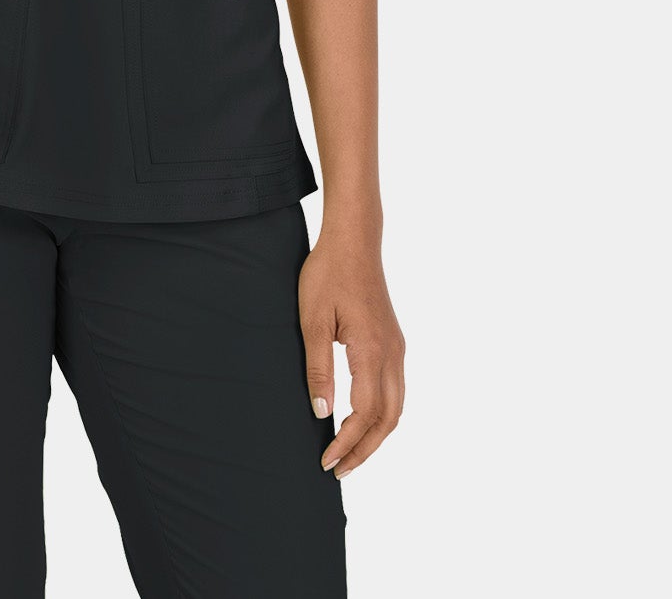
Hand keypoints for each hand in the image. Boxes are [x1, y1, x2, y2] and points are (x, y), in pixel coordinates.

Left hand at [299, 229, 404, 480]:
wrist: (354, 240)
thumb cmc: (328, 274)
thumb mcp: (313, 320)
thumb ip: (318, 368)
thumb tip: (321, 413)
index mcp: (371, 350)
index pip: (365, 413)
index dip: (347, 443)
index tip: (326, 460)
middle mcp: (392, 353)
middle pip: (388, 419)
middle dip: (365, 449)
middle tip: (338, 469)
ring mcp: (397, 348)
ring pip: (396, 407)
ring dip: (375, 435)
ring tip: (350, 453)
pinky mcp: (394, 341)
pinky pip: (396, 390)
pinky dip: (382, 414)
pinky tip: (362, 420)